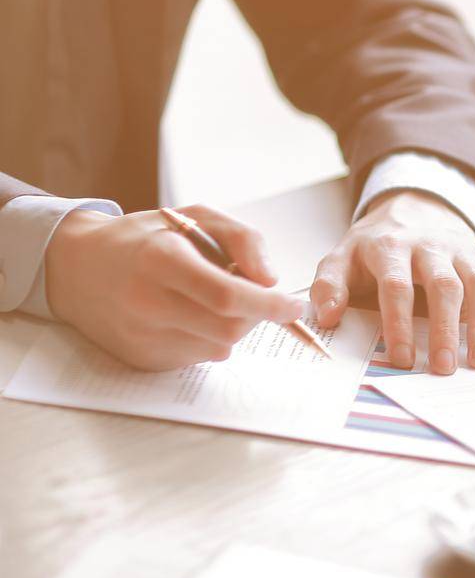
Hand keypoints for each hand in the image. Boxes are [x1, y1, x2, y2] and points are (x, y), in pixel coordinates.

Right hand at [46, 205, 303, 369]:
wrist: (77, 267)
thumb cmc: (146, 238)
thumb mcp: (195, 218)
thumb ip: (242, 239)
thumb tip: (271, 279)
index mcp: (160, 261)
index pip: (227, 296)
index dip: (269, 305)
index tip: (294, 306)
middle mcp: (146, 303)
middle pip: (229, 328)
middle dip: (256, 316)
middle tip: (254, 296)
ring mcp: (141, 336)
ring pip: (219, 347)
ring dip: (234, 327)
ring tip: (213, 300)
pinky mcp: (141, 359)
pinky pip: (198, 358)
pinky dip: (210, 339)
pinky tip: (190, 316)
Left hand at [311, 190, 474, 373]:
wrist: (415, 210)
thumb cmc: (375, 248)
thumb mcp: (342, 258)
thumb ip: (329, 286)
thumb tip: (328, 317)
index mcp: (392, 247)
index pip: (397, 286)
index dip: (400, 323)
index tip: (403, 359)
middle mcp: (432, 246)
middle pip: (445, 286)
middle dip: (446, 328)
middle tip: (444, 367)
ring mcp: (463, 252)